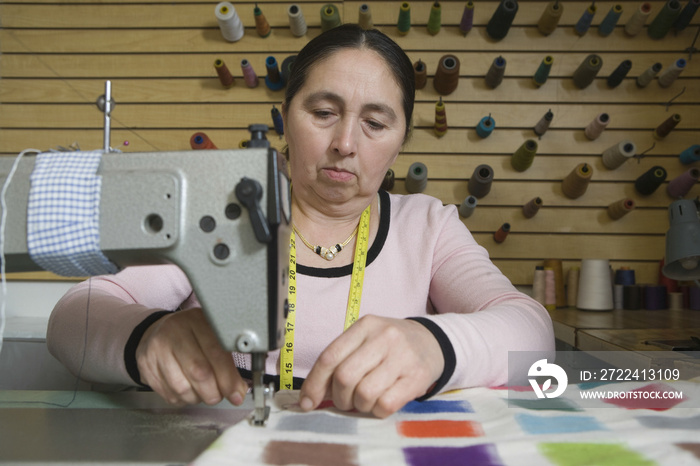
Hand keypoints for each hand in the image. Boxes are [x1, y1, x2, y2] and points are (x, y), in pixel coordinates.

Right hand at [135, 307, 246, 405]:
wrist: (156, 331)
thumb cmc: (190, 335)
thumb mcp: (211, 335)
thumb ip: (227, 359)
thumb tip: (239, 390)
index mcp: (196, 320)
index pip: (216, 353)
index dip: (228, 378)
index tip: (237, 394)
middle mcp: (174, 331)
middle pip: (199, 372)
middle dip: (214, 392)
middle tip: (220, 395)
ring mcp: (157, 349)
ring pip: (183, 388)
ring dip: (198, 397)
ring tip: (203, 391)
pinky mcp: (145, 366)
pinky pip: (169, 394)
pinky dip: (183, 399)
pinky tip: (188, 389)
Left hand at [299, 315, 443, 417]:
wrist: (432, 342)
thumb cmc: (389, 346)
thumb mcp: (365, 341)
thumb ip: (340, 361)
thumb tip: (312, 395)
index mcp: (365, 326)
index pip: (330, 357)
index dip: (314, 384)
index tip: (306, 403)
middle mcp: (383, 337)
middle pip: (344, 377)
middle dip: (339, 397)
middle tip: (345, 401)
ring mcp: (402, 356)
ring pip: (364, 394)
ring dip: (359, 405)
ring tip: (366, 399)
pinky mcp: (417, 377)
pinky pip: (385, 404)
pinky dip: (377, 410)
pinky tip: (381, 401)